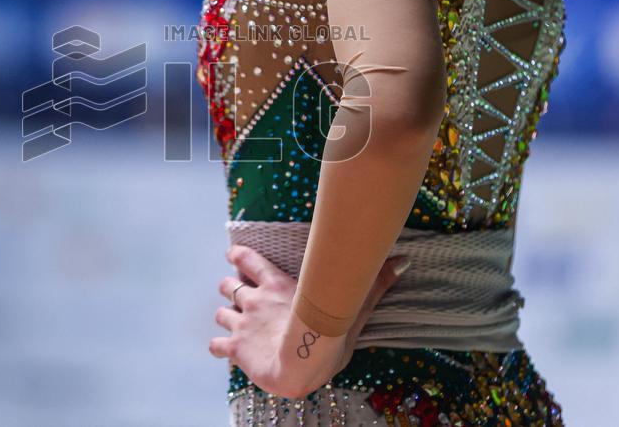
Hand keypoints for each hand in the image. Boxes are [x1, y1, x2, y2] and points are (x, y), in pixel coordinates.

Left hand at [209, 244, 408, 398]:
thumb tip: (402, 260)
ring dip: (224, 315)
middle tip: (236, 292)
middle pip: (228, 284)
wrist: (300, 364)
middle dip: (230, 287)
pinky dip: (218, 346)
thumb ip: (374, 284)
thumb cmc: (327, 336)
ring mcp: (242, 324)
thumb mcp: (351, 308)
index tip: (232, 254)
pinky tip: (224, 350)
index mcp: (277, 286)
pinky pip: (216, 345)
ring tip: (230, 321)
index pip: (249, 260)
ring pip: (220, 311)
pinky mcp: (235, 349)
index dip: (238, 256)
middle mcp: (255, 300)